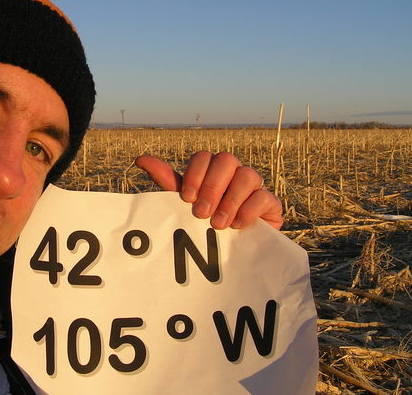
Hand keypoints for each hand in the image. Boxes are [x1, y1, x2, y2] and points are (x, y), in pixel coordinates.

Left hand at [135, 151, 282, 230]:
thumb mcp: (185, 204)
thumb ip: (167, 182)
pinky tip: (237, 226)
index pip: (204, 156)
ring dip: (230, 200)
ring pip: (248, 175)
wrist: (233, 254)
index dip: (195, 174)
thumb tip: (140, 159)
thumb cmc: (205, 224)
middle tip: (201, 213)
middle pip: (227, 159)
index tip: (186, 198)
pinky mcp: (271, 205)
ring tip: (218, 224)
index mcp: (212, 171)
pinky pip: (264, 197)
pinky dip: (248, 210)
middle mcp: (234, 174)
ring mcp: (254, 187)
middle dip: (211, 186)